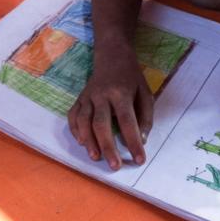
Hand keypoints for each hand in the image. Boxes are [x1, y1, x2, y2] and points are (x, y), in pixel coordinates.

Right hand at [67, 44, 152, 169]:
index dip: (132, 140)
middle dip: (107, 146)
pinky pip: (73, 115)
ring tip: (95, 157)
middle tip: (114, 166)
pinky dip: (75, 130)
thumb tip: (141, 140)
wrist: (112, 55)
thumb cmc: (132, 77)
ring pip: (84, 120)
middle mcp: (101, 95)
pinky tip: (82, 142)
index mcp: (121, 93)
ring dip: (89, 141)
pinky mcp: (79, 98)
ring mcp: (87, 96)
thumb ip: (145, 117)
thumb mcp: (146, 93)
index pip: (127, 120)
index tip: (139, 159)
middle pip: (101, 123)